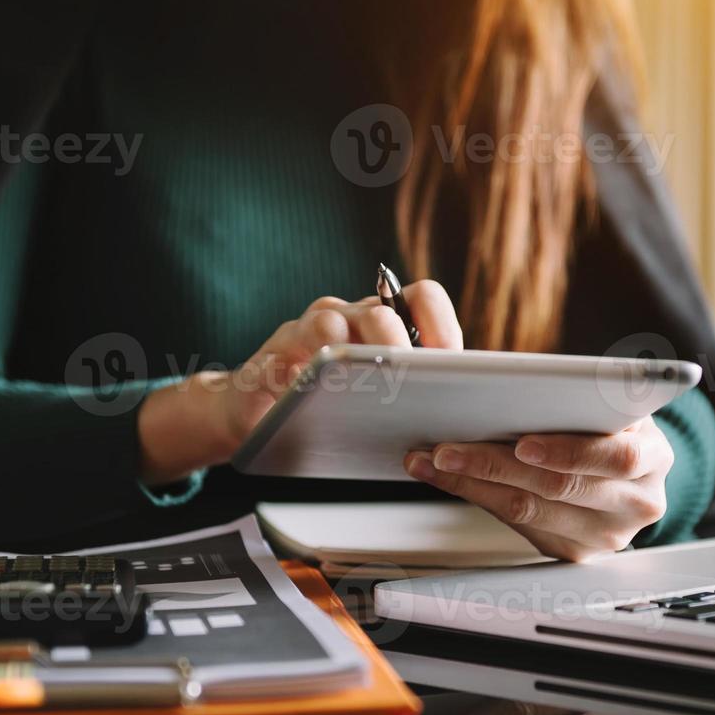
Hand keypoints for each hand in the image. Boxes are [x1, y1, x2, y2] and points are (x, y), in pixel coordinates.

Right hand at [138, 280, 462, 482]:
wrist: (257, 414)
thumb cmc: (328, 407)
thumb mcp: (377, 398)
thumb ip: (412, 392)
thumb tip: (457, 411)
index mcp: (385, 324)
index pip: (422, 299)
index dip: (441, 326)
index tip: (451, 363)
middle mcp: (351, 317)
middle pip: (385, 309)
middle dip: (402, 343)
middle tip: (410, 377)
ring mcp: (311, 329)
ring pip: (338, 321)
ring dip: (356, 348)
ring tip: (370, 378)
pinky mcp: (278, 349)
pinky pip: (295, 343)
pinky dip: (311, 362)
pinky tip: (319, 384)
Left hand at [404, 417, 672, 561]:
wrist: (625, 470)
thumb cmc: (608, 424)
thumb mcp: (606, 402)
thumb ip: (576, 393)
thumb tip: (504, 378)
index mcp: (654, 456)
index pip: (617, 457)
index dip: (568, 452)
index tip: (522, 443)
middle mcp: (638, 502)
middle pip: (560, 487)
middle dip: (495, 464)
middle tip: (447, 448)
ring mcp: (609, 535)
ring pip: (530, 510)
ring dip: (472, 483)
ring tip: (433, 461)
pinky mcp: (577, 552)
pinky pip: (519, 526)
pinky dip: (477, 498)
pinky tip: (449, 479)